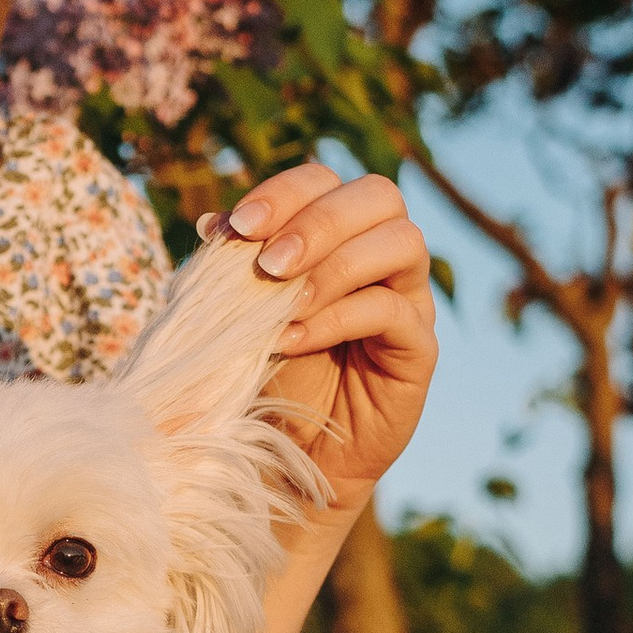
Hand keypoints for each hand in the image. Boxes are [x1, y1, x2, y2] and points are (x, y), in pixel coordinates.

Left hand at [205, 161, 437, 517]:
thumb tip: (213, 221)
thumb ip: (233, 267)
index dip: (286, 193)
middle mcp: (383, 255)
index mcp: (339, 232)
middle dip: (318, 222)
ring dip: (336, 266)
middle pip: (379, 196)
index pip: (326, 180)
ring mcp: (409, 299)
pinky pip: (395, 312)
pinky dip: (340, 317)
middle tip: (269, 265)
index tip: (239, 227)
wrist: (290, 452)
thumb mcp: (242, 312)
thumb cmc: (268, 373)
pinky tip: (294, 338)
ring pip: (403, 243)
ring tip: (284, 305)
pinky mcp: (419, 349)